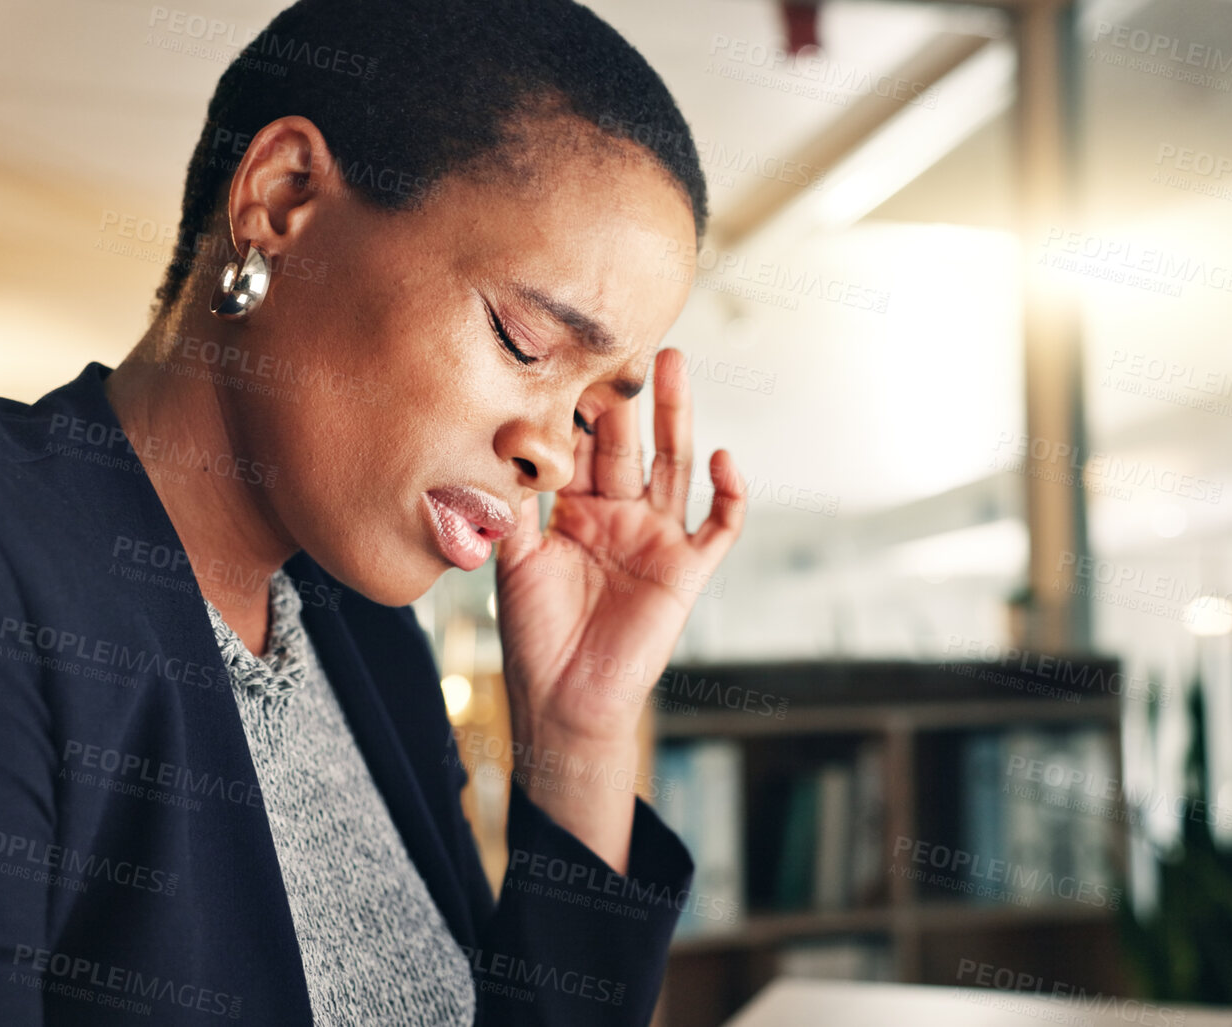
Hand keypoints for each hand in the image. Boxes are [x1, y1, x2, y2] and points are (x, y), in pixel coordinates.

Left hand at [493, 348, 745, 867]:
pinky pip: (719, 526)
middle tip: (630, 339)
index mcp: (576, 509)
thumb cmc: (534, 635)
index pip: (584, 443)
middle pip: (631, 441)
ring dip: (679, 418)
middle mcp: (620, 514)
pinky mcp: (686, 570)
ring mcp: (656, 538)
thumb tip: (502, 441)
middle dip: (631, 394)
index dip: (583, 403)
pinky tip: (724, 460)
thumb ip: (514, 503)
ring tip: (676, 366)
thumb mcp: (513, 558)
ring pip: (674, 465)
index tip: (574, 354)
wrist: (561, 700)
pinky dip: (729, 494)